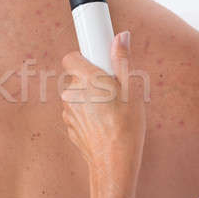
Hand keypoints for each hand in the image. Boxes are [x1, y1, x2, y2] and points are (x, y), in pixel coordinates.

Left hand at [61, 31, 145, 189]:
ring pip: (75, 96)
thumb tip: (121, 36)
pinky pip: (75, 112)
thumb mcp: (132, 90)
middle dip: (90, 81)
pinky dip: (85, 114)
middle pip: (75, 77)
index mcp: (88, 79)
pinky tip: (101, 123)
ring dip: (87, 98)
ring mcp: (67, 110)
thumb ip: (122, 60)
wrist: (114, 161)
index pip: (71, 57)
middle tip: (110, 91)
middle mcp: (72, 93)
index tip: (96, 64)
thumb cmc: (126, 125)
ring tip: (108, 111)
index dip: (83, 59)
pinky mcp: (67, 125)